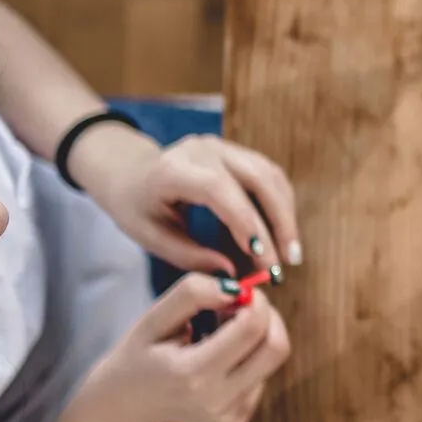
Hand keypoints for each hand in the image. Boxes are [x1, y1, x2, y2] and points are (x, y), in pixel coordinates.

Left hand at [70, 123, 301, 274]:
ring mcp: (224, 147)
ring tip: (291, 256)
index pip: (218, 188)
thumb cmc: (139, 210)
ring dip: (286, 217)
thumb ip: (191, 257)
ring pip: (270, 177)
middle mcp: (203, 150)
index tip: (260, 257)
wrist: (131, 174)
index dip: (244, 220)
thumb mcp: (152, 238)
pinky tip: (284, 235)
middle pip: (255, 179)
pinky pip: (271, 177)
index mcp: (173, 169)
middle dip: (276, 224)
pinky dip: (282, 206)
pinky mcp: (239, 153)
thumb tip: (233, 275)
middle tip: (284, 265)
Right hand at [84, 273, 290, 421]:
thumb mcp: (154, 318)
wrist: (126, 407)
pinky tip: (221, 355)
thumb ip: (193, 293)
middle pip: (277, 347)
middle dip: (268, 316)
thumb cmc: (139, 356)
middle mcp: (217, 399)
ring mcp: (230, 414)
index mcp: (193, 374)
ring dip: (259, 335)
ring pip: (273, 360)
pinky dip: (250, 357)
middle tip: (243, 306)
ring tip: (224, 331)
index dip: (255, 300)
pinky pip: (263, 376)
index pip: (253, 328)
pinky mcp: (238, 419)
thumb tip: (237, 288)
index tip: (239, 292)